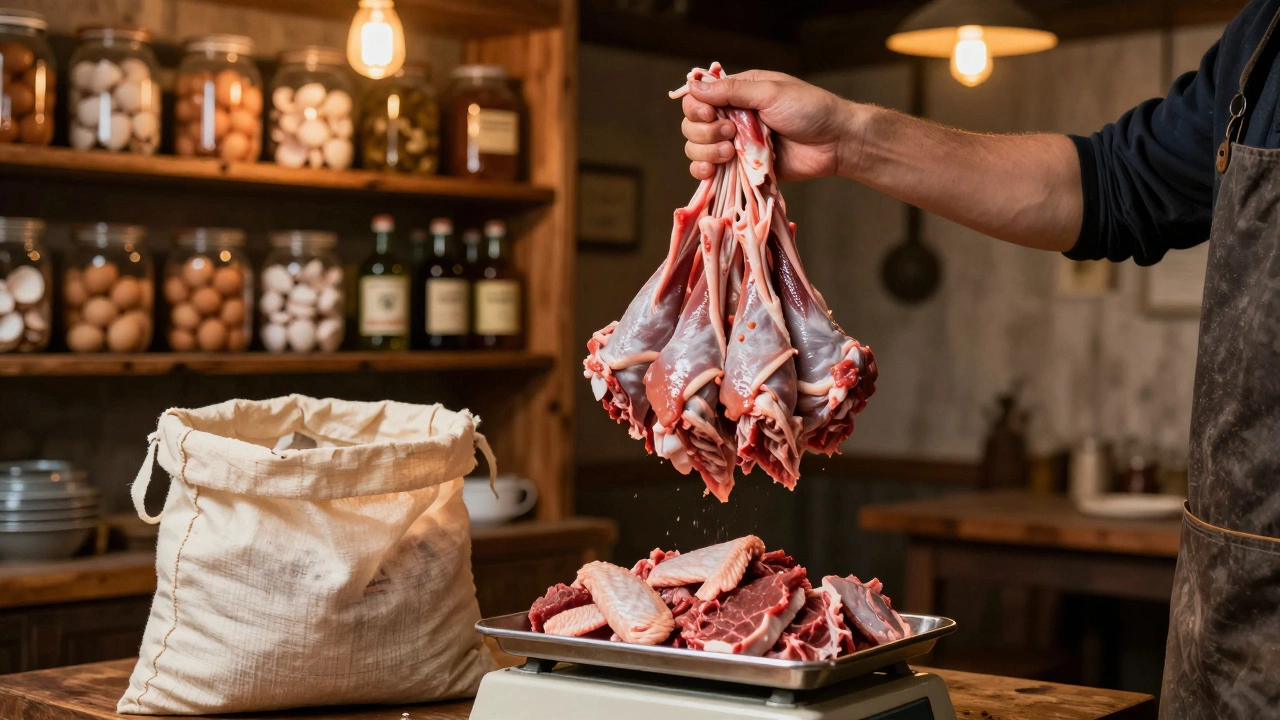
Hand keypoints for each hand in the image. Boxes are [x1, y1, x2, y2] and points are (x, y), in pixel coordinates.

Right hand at [681, 70, 857, 181]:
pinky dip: (704, 172)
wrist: (835, 143)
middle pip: (692, 126)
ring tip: (729, 153)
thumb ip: (731, 92)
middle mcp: (732, 117)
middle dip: (703, 132)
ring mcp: (735, 145)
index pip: (698, 99)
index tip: (710, 115)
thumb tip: (694, 87)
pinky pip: (709, 172)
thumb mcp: (770, 92)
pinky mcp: (742, 168)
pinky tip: (713, 171)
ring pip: (697, 149)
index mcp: (738, 93)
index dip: (697, 109)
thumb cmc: (809, 110)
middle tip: (729, 134)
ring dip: (705, 152)